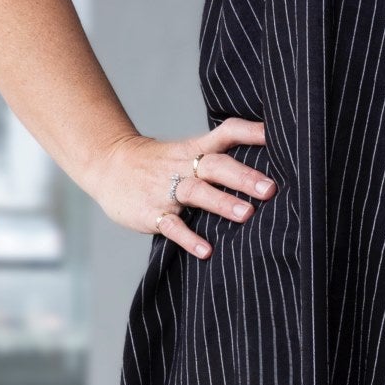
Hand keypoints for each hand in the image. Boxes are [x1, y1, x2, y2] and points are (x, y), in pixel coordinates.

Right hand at [88, 116, 272, 260]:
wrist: (108, 165)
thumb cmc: (158, 163)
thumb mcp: (185, 151)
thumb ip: (218, 157)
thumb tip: (264, 166)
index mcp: (195, 149)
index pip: (226, 133)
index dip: (250, 133)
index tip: (275, 135)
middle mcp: (184, 167)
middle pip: (216, 166)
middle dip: (243, 176)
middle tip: (270, 188)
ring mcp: (167, 190)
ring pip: (197, 193)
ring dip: (221, 203)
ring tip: (246, 215)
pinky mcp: (152, 213)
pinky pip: (172, 226)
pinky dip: (189, 238)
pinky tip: (206, 251)